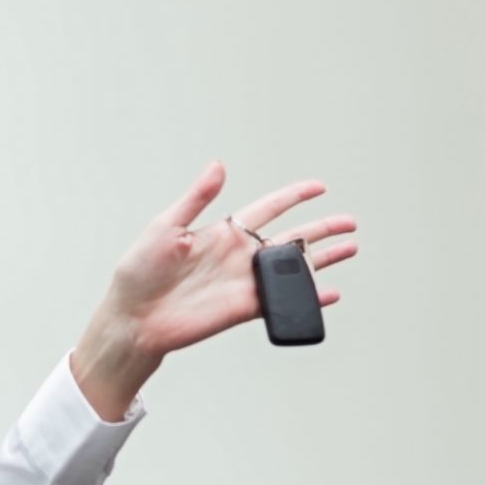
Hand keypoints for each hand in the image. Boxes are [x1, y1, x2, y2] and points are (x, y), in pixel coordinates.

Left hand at [71, 162, 358, 419]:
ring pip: (293, 268)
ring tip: (350, 250)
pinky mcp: (243, 309)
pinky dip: (308, 298)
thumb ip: (197, 199)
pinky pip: (282, 302)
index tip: (319, 186)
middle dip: (322, 228)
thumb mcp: (166, 227)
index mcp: (223, 231)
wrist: (134, 319)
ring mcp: (243, 283)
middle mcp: (239, 255)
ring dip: (322, 260)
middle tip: (350, 223)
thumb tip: (218, 165)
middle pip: (291, 237)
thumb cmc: (139, 272)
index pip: (268, 208)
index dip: (294, 196)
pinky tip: (329, 294)